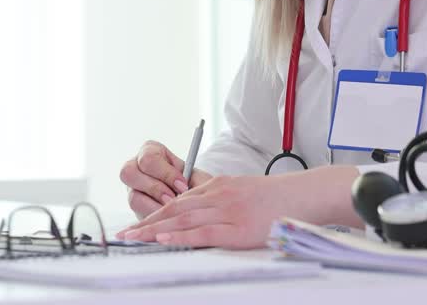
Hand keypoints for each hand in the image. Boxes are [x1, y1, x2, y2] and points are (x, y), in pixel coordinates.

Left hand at [115, 173, 299, 248]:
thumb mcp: (241, 190)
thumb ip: (219, 199)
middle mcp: (217, 195)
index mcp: (217, 186)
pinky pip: (203, 233)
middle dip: (147, 223)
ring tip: (135, 239)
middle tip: (124, 235)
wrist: (302, 196)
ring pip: (183, 220)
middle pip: (174, 210)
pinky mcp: (238, 228)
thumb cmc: (275, 198)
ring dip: (155, 231)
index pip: (177, 200)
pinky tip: (164, 241)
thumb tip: (198, 214)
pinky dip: (181, 237)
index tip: (136, 225)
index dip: (154, 213)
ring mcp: (227, 211)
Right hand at [119, 140, 213, 218]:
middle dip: (155, 189)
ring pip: (133, 197)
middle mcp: (135, 167)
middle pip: (129, 173)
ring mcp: (131, 189)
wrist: (195, 200)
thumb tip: (187, 191)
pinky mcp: (135, 210)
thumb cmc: (194, 184)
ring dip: (154, 206)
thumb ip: (193, 180)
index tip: (183, 186)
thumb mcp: (197, 178)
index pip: (149, 159)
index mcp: (150, 151)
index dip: (166, 174)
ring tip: (172, 211)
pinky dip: (154, 218)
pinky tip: (168, 221)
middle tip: (173, 199)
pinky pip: (138, 215)